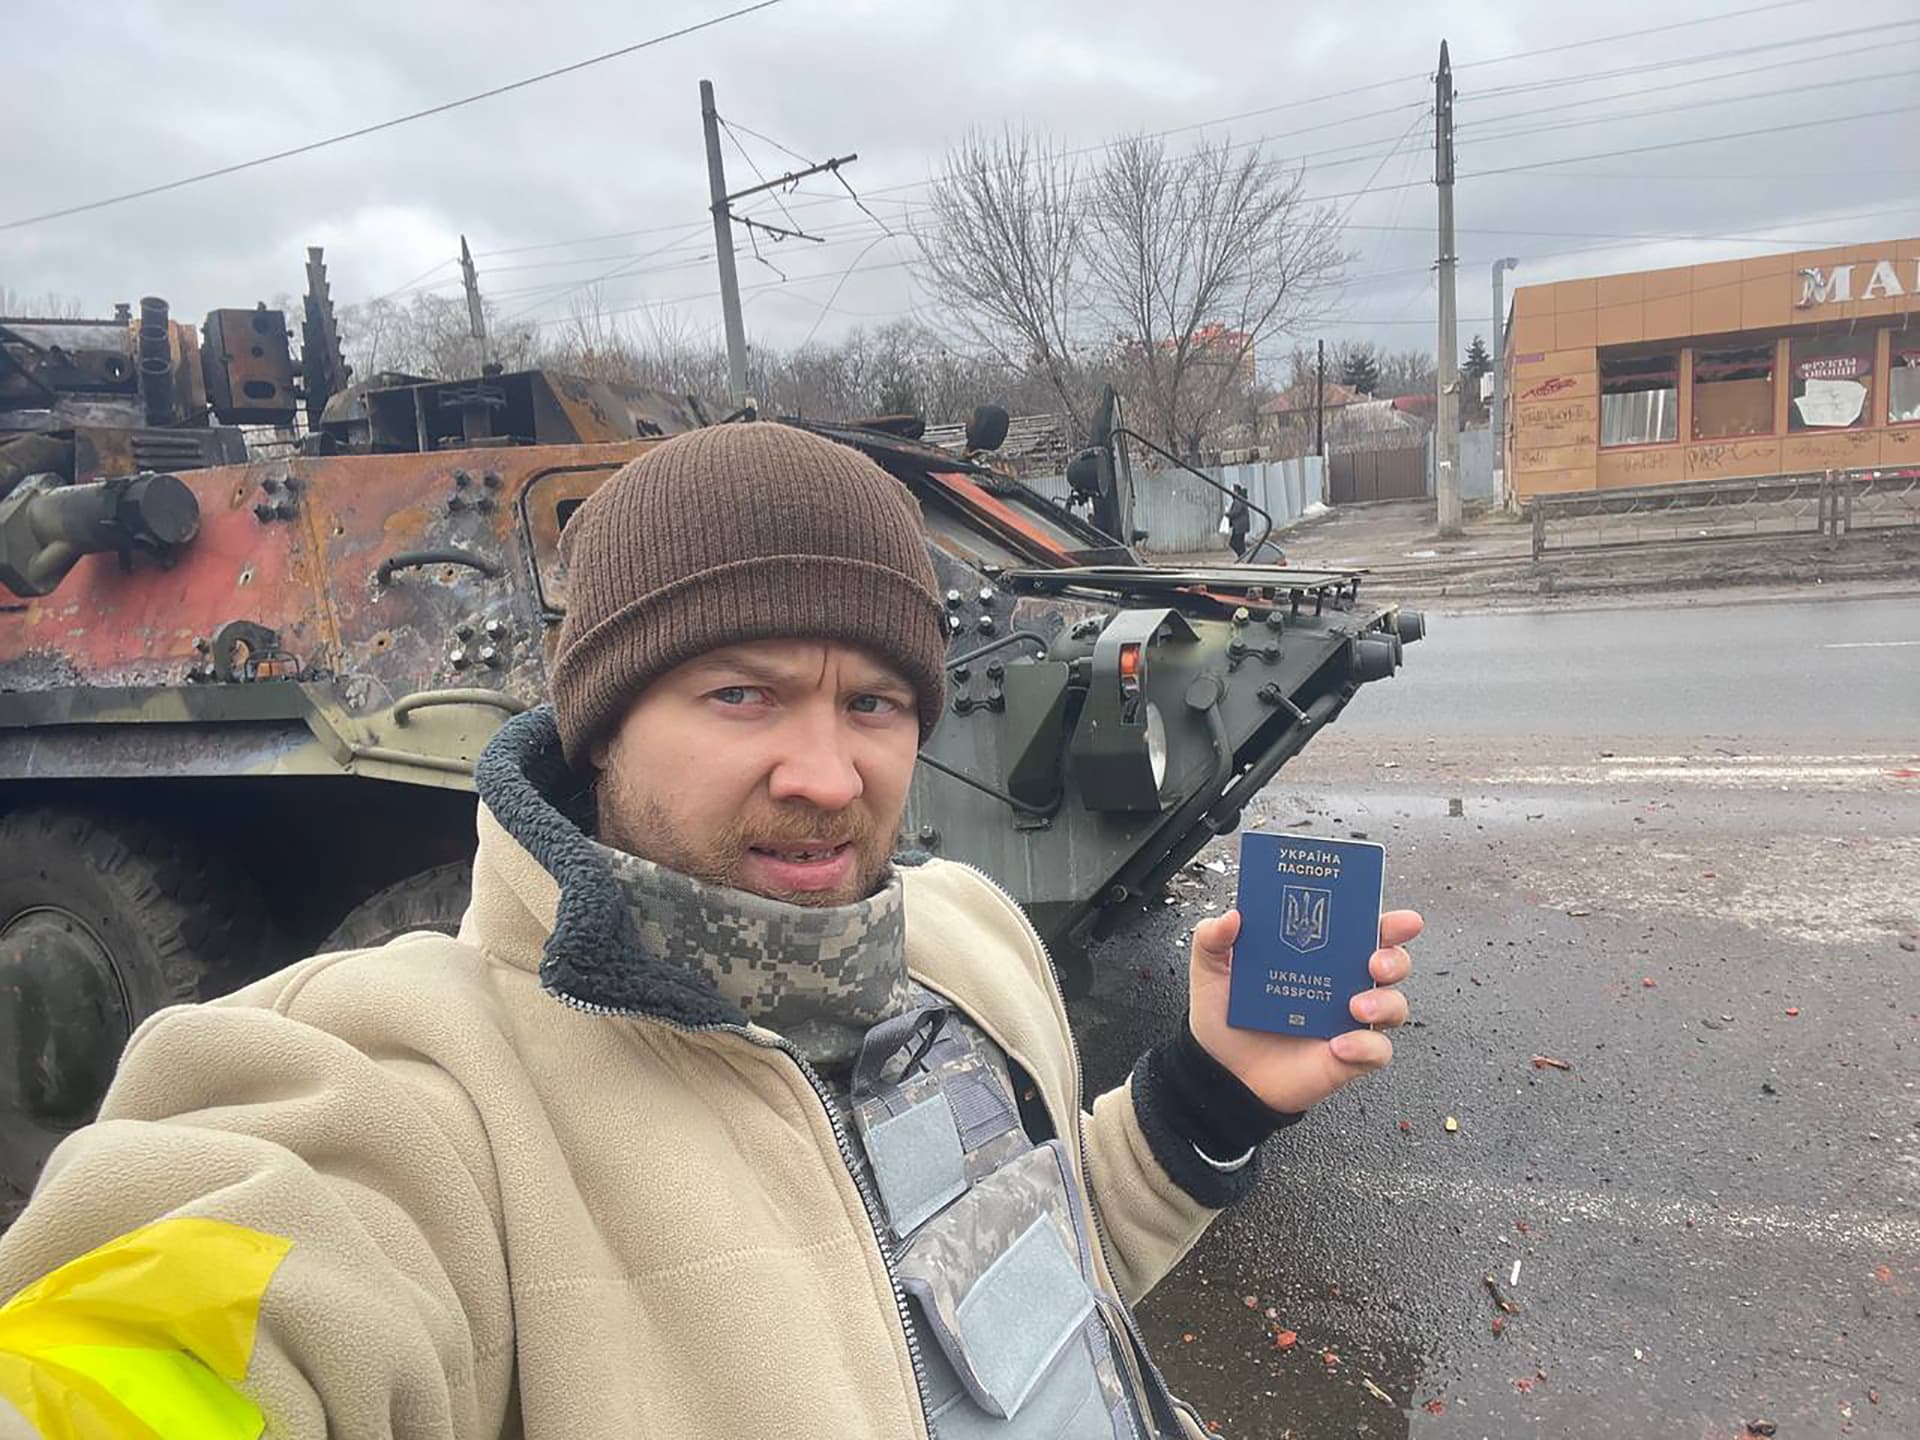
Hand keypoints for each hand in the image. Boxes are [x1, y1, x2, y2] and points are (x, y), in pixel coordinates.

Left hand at [1187, 908, 1419, 1114]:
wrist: (1221, 1073)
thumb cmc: (1224, 1019)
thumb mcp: (1211, 972)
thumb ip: (1213, 938)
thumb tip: (1231, 916)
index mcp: (1318, 954)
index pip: (1360, 928)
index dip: (1387, 921)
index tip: (1399, 920)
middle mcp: (1340, 984)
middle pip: (1390, 962)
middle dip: (1394, 957)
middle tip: (1374, 961)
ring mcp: (1347, 1021)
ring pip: (1394, 1005)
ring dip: (1384, 1002)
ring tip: (1354, 1007)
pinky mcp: (1350, 1057)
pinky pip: (1376, 1051)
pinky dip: (1365, 1047)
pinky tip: (1338, 1045)